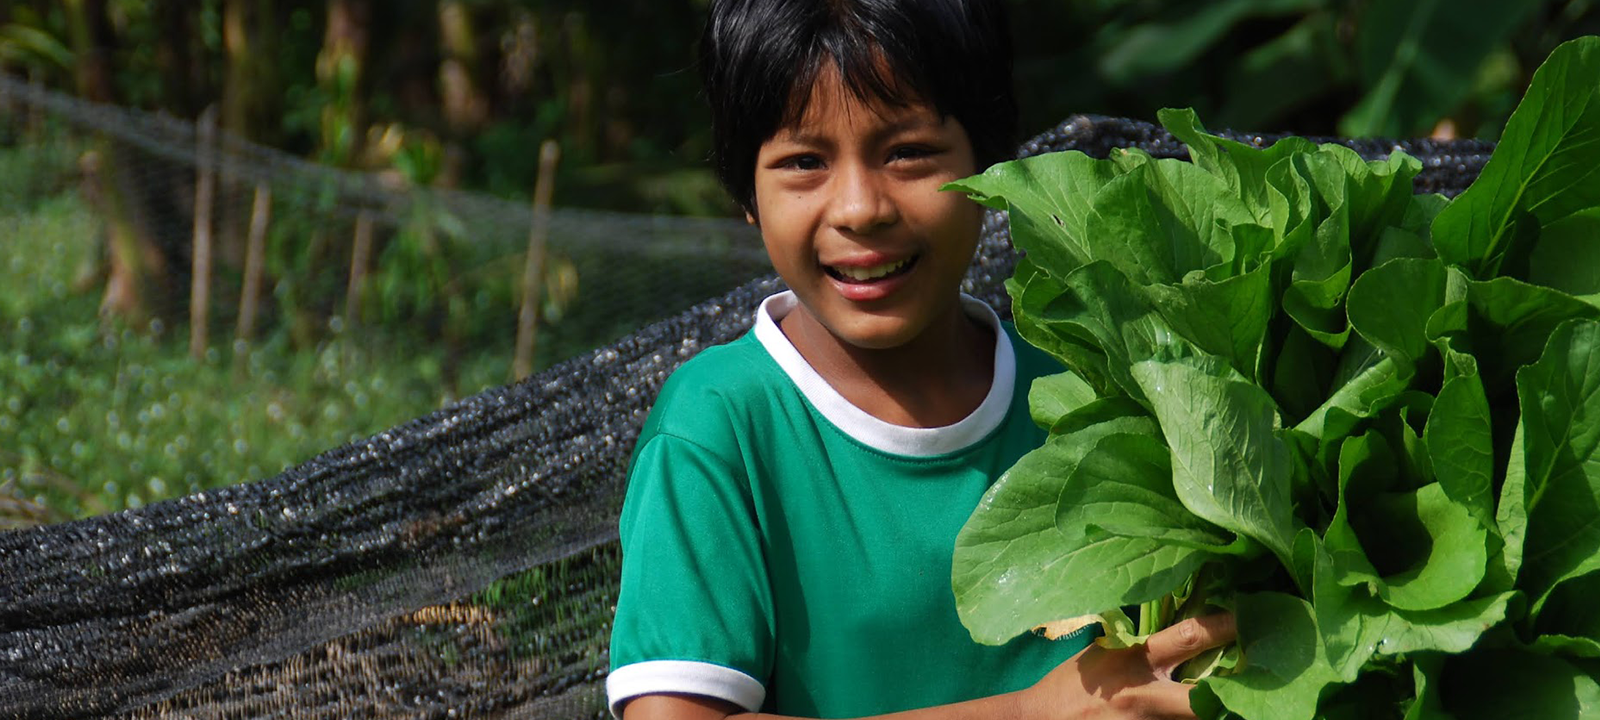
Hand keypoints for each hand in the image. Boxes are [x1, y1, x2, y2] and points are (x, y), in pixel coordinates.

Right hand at [1020, 613, 1236, 719]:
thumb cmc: (1073, 683)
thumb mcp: (1105, 652)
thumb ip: (1140, 645)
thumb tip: (1179, 631)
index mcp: (1134, 660)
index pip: (1185, 638)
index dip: (1222, 627)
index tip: (1248, 616)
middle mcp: (1144, 695)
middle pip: (1204, 698)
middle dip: (1235, 692)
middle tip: (1265, 679)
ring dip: (1215, 714)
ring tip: (1240, 704)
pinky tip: (1210, 716)